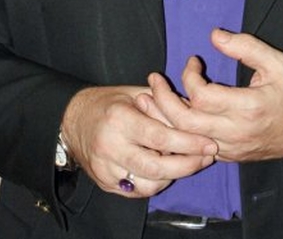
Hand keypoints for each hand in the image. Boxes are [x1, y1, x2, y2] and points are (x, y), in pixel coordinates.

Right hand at [61, 85, 217, 197]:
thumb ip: (163, 103)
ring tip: (189, 163)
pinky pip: (136, 191)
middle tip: (207, 157)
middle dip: (187, 165)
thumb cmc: (110, 102)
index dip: (188, 143)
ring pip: (148, 184)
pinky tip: (167, 171)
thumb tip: (194, 113)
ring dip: (173, 176)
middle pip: (156, 167)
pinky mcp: (104, 182)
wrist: (74, 119)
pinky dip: (155, 183)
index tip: (209, 143)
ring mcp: (105, 168)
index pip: (160, 136)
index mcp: (119, 119)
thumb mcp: (135, 92)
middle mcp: (110, 146)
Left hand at [137, 29, 282, 161]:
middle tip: (153, 79)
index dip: (189, 76)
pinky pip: (194, 148)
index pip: (202, 96)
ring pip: (185, 139)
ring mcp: (230, 149)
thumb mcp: (277, 62)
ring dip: (163, 118)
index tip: (194, 61)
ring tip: (147, 98)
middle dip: (162, 98)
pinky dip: (177, 132)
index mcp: (247, 108)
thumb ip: (245, 46)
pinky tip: (166, 117)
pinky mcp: (228, 156)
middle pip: (184, 121)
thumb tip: (214, 35)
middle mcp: (235, 133)